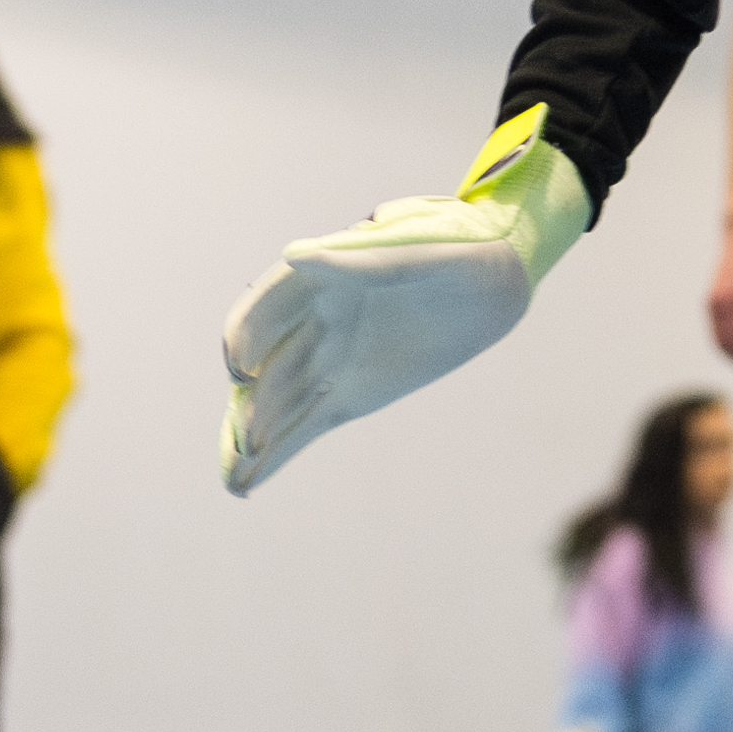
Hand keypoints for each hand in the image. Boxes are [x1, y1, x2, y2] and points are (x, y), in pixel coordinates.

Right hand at [217, 113, 593, 494]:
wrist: (497, 279)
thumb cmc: (456, 248)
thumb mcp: (414, 251)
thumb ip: (357, 264)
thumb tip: (296, 257)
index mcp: (317, 278)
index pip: (262, 311)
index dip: (244, 338)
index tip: (241, 369)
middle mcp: (311, 323)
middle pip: (264, 370)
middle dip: (247, 408)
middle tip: (245, 446)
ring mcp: (328, 362)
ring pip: (277, 405)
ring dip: (253, 441)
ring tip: (235, 481)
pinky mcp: (351, 395)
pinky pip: (306, 426)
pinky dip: (279, 453)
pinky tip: (249, 483)